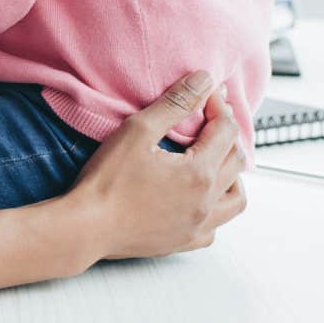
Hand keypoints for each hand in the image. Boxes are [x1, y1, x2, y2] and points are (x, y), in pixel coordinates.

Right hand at [64, 71, 247, 261]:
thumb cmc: (107, 182)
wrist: (86, 227)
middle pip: (236, 160)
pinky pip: (216, 227)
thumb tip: (203, 81)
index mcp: (199, 172)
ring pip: (235, 198)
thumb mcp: (138, 130)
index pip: (226, 130)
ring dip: (233, 174)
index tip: (205, 94)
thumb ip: (175, 103)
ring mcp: (197, 225)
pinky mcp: (184, 241)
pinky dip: (216, 208)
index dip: (218, 106)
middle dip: (227, 133)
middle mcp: (206, 201)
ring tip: (216, 159)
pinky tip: (202, 199)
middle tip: (210, 118)